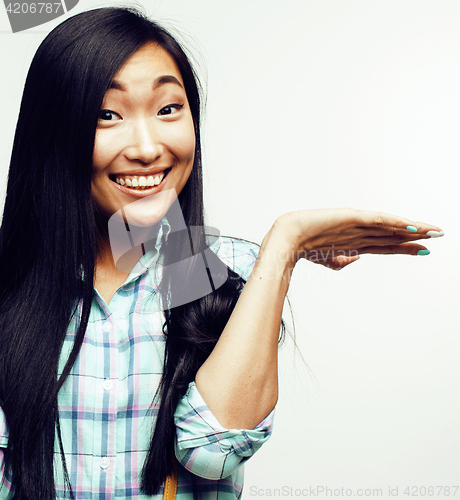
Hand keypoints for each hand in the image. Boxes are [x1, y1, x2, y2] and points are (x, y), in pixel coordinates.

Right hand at [272, 208, 443, 270]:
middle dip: (416, 236)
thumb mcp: (325, 259)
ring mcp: (356, 224)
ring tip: (434, 231)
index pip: (385, 244)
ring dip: (413, 229)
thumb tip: (355, 259)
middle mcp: (358, 233)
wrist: (287, 239)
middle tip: (439, 235)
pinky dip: (397, 223)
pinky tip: (413, 227)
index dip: (405, 247)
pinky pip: (380, 220)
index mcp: (353, 242)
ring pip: (391, 227)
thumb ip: (340, 261)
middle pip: (393, 235)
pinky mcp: (352, 217)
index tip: (423, 249)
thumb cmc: (301, 246)